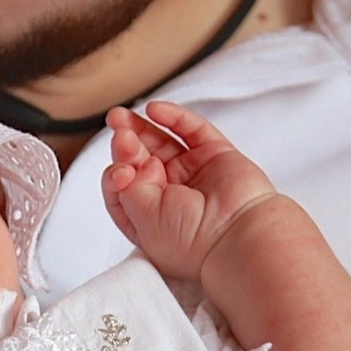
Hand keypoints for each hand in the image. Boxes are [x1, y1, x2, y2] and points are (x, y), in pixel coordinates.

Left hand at [100, 101, 286, 281]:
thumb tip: (132, 163)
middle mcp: (170, 197)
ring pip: (161, 142)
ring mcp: (193, 174)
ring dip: (139, 127)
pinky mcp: (215, 155)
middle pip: (139, 161)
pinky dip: (172, 117)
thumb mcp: (141, 217)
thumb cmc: (191, 240)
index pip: (122, 189)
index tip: (120, 172)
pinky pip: (190, 129)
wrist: (236, 235)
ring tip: (120, 117)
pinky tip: (154, 110)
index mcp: (149, 219)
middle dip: (125, 145)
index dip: (115, 175)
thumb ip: (126, 186)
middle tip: (120, 135)